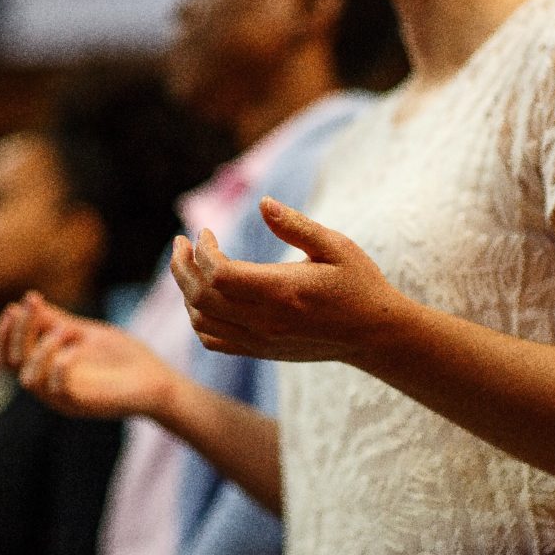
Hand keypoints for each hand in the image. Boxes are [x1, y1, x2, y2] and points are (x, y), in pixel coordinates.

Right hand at [0, 293, 180, 418]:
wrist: (159, 381)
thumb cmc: (124, 358)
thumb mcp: (87, 334)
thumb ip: (59, 321)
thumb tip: (29, 300)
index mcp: (48, 370)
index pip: (10, 356)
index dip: (5, 334)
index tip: (14, 307)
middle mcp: (50, 386)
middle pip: (14, 364)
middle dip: (19, 332)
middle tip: (31, 307)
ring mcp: (64, 399)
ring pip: (29, 380)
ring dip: (41, 350)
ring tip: (65, 329)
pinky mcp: (82, 406)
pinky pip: (58, 391)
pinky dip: (60, 367)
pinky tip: (73, 349)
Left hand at [170, 197, 407, 362]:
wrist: (373, 335)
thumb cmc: (358, 284)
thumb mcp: (336, 246)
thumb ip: (296, 226)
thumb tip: (263, 203)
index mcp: (282, 291)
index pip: (220, 274)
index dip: (203, 251)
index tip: (206, 232)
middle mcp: (266, 320)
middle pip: (201, 297)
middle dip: (183, 266)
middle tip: (181, 242)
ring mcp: (261, 340)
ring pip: (202, 321)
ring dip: (186, 291)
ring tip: (188, 266)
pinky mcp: (261, 350)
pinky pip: (214, 341)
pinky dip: (198, 319)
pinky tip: (202, 298)